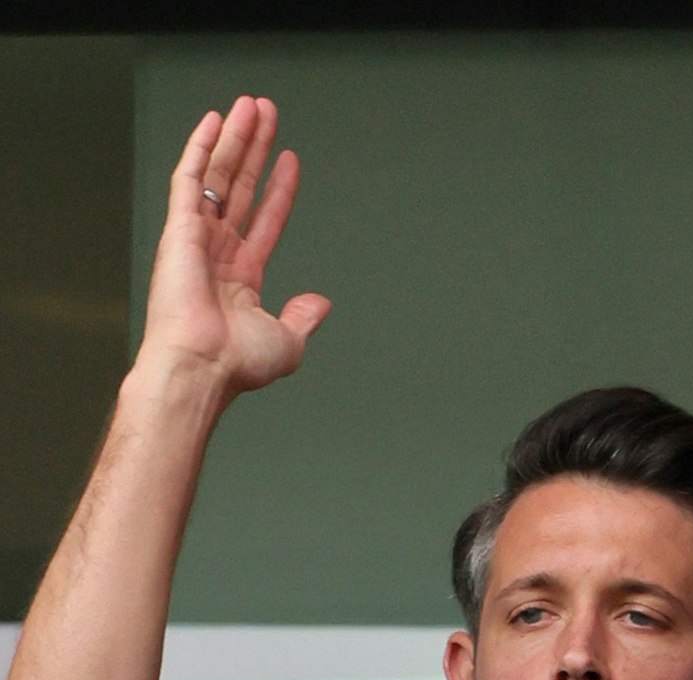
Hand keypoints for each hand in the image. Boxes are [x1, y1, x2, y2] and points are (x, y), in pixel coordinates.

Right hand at [137, 96, 330, 394]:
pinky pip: (189, 178)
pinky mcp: (178, 228)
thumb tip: (321, 303)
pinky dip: (201, 147)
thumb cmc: (236, 364)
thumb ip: (303, 317)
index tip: (290, 160)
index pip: (264, 219)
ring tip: (251, 105)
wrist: (203, 367)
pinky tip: (215, 121)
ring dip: (236, 138)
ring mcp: (195, 237)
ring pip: (218, 174)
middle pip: (239, 186)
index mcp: (240, 276)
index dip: (279, 189)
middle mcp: (216, 252)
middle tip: (267, 113)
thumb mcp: (287, 342)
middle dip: (255, 149)